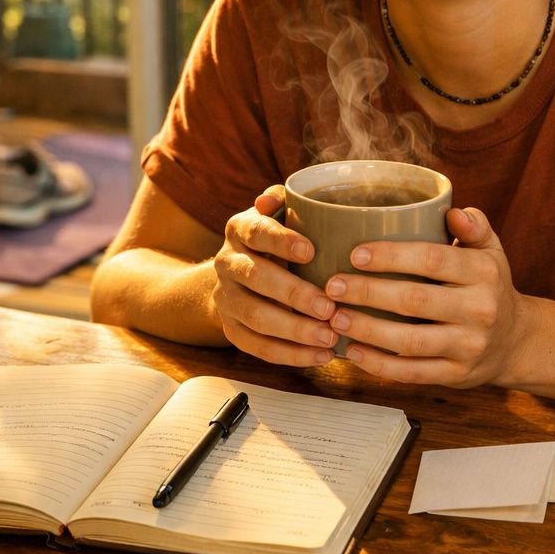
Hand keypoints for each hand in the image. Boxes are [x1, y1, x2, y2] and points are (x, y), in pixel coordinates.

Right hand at [210, 186, 338, 366]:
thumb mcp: (277, 213)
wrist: (236, 276)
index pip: (256, 231)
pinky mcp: (231, 329)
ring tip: (329, 336)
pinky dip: (291, 355)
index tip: (311, 251)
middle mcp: (227, 263)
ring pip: (256, 317)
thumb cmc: (274, 239)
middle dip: (295, 295)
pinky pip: (258, 347)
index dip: (282, 241)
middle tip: (329, 308)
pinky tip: (321, 355)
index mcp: (240, 229)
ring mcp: (225, 298)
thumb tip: (274, 198)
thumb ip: (284, 200)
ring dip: (295, 330)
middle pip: (257, 279)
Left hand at [324, 207, 527, 387]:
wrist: (516, 341)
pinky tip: (353, 352)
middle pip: (415, 300)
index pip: (432, 259)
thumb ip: (474, 226)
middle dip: (368, 293)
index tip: (355, 255)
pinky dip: (379, 365)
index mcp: (484, 272)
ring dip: (367, 331)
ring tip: (335, 319)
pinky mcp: (457, 375)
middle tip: (332, 287)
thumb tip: (452, 212)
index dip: (391, 256)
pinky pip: (413, 373)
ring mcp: (469, 346)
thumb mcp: (491, 251)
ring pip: (409, 341)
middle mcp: (480, 309)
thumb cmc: (490, 286)